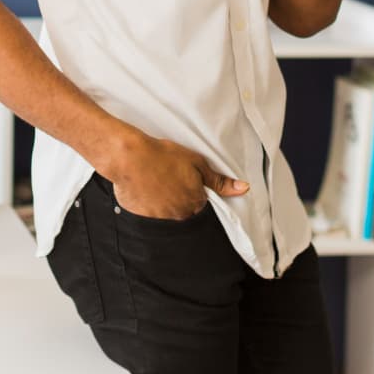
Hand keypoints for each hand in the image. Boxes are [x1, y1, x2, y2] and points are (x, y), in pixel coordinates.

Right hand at [102, 133, 247, 219]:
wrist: (130, 157)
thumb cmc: (163, 156)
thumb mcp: (197, 163)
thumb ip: (220, 181)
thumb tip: (243, 189)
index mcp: (195, 203)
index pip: (199, 204)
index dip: (192, 191)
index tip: (182, 180)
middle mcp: (179, 215)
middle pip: (183, 211)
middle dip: (177, 198)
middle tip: (167, 179)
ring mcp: (159, 218)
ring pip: (165, 214)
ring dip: (161, 202)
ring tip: (153, 183)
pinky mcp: (141, 217)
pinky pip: (147, 214)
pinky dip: (146, 204)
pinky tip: (142, 189)